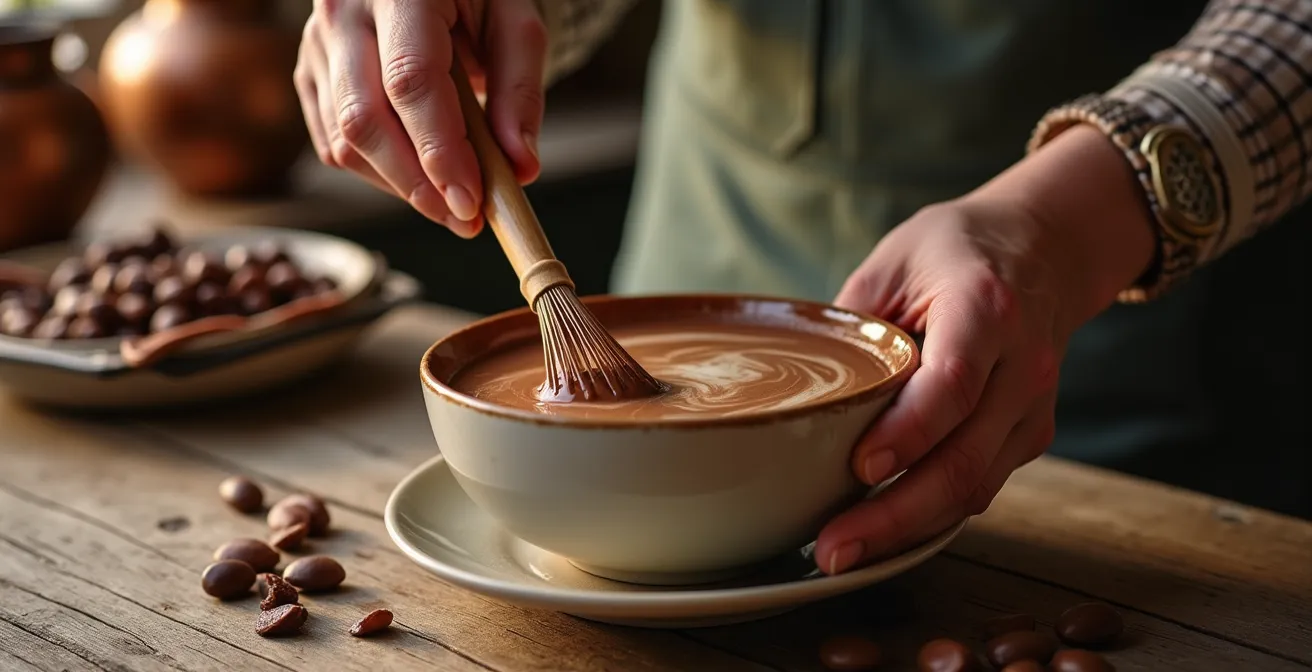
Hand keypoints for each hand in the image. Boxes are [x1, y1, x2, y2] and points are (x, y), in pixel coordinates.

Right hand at [295, 0, 546, 236]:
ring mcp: (317, 44)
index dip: (440, 149)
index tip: (471, 200)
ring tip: (452, 201)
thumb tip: (520, 169)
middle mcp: (343, 11)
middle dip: (417, 184)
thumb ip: (520, 92)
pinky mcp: (310, 74)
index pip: (411, 80)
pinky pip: (334, 143)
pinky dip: (379, 174)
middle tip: (466, 218)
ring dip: (401, 186)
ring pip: (345, 140)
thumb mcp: (516, 23)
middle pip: (365, 119)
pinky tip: (418, 176)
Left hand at [814, 126, 1158, 573]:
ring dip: (908, 529)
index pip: (951, 385)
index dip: (907, 433)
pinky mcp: (1029, 436)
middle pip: (964, 459)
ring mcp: (1034, 408)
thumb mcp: (893, 261)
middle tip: (832, 548)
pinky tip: (881, 532)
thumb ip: (852, 323)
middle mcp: (1023, 365)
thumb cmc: (955, 251)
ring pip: (975, 487)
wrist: (1046, 249)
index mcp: (986, 308)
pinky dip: (930, 516)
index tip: (859, 468)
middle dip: (894, 515)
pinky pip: (980, 487)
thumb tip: (798, 389)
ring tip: (842, 552)